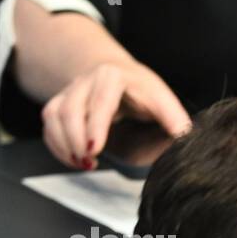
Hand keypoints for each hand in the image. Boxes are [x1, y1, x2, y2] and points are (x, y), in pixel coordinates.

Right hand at [40, 61, 190, 168]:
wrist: (116, 73)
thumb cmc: (143, 92)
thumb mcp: (162, 101)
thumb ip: (174, 120)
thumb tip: (187, 140)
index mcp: (116, 77)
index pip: (101, 99)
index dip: (96, 125)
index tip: (94, 148)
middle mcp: (88, 80)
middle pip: (71, 107)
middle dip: (76, 138)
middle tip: (89, 162)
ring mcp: (71, 90)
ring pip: (55, 115)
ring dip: (65, 144)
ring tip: (84, 164)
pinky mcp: (60, 103)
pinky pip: (49, 123)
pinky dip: (57, 145)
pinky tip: (74, 160)